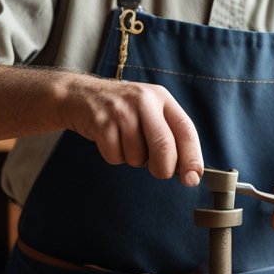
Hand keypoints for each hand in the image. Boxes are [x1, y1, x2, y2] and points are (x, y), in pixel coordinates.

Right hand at [61, 75, 202, 185]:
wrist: (81, 95)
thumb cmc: (123, 110)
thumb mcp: (150, 112)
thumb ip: (170, 136)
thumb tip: (189, 173)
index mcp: (162, 98)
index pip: (186, 130)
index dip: (192, 158)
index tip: (193, 178)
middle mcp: (144, 100)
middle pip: (164, 147)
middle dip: (163, 169)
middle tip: (158, 171)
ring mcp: (121, 110)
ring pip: (137, 156)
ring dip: (133, 159)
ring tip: (125, 141)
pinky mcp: (101, 122)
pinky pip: (115, 156)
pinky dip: (114, 156)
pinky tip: (110, 139)